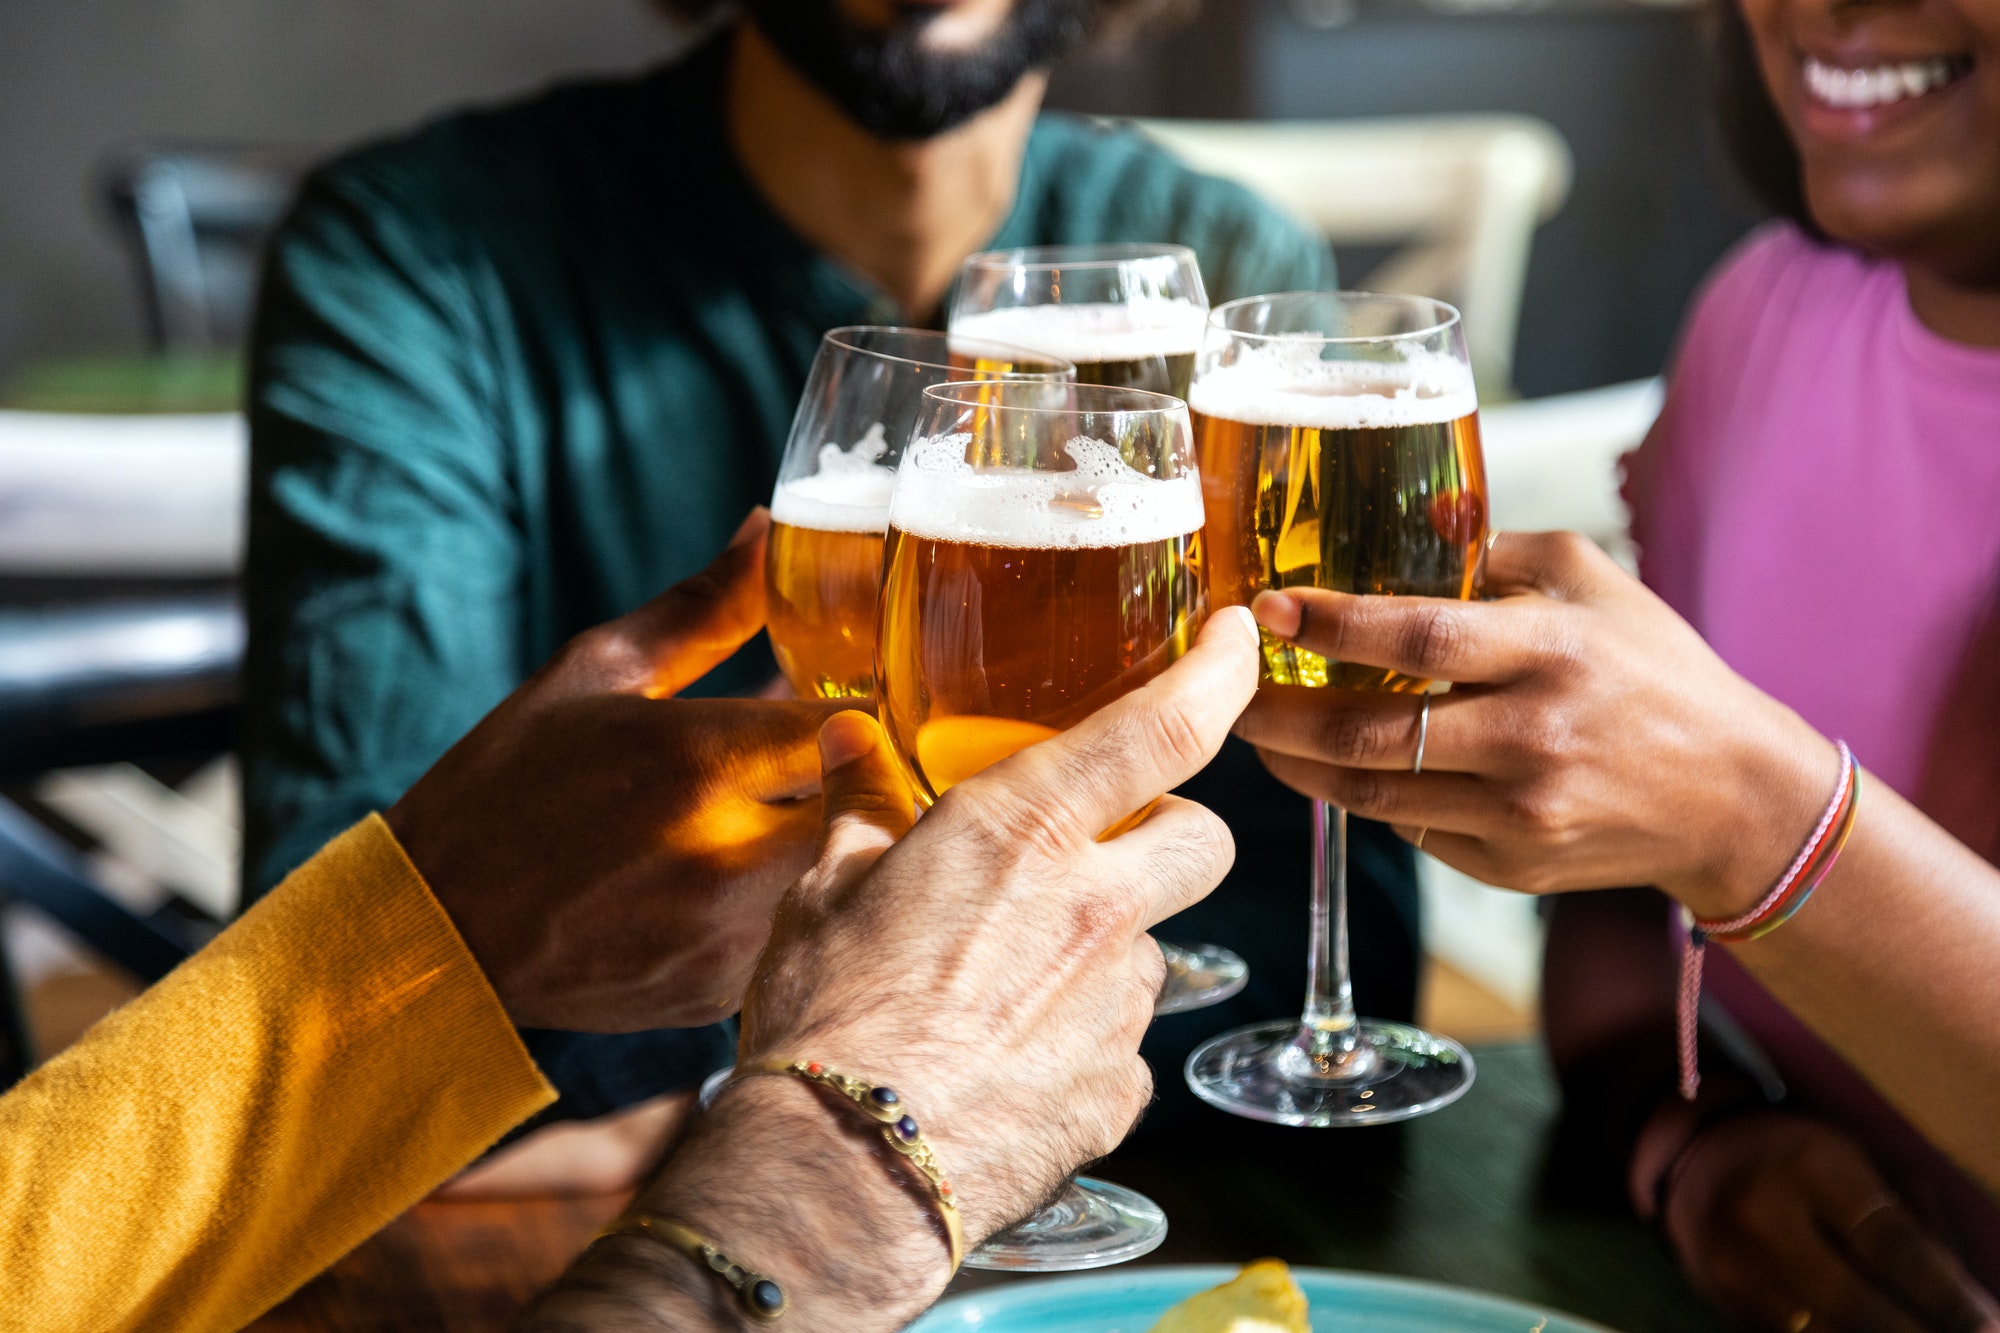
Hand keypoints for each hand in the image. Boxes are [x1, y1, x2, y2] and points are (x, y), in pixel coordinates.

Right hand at [385, 510, 843, 1031]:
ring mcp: (727, 935)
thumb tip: (769, 529)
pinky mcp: (723, 991)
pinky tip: (749, 871)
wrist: (433, 935)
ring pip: (845, 875)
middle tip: (857, 752)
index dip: (878, 704)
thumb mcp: (594, 674)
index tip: (869, 692)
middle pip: (873, 809)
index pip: (856, 724)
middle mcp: (723, 856)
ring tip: (800, 809)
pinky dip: (794, 895)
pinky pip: (800, 929)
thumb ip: (704, 607)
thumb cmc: (506, 787)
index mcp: (695, 761)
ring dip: (842, 837)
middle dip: (875, 775)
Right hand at [739, 602, 1260, 1240]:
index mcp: (1025, 830)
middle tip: (1104, 845)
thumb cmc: (826, 1019)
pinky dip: (1084, 1041)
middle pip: (1203, 838)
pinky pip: (1124, 1048)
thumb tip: (848, 736)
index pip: (1168, 726)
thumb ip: (860, 803)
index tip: (1237, 640)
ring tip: (1013, 976)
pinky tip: (1011, 1057)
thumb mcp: (824, 889)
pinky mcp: (1117, 1090)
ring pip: (1155, 945)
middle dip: (1170, 831)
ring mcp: (1117, 1005)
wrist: (841, 1171)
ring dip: (1109, 945)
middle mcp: (1095, 906)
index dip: (1220, 671)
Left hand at [1232, 531, 1836, 918]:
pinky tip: (1336, 770)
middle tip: (1226, 689)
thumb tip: (1416, 518)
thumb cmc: (1657, 673)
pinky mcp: (1512, 866)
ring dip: (1301, 764)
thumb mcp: (1595, 581)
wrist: (1734, 797)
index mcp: (1550, 650)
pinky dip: (1364, 798)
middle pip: (1372, 730)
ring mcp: (1520, 812)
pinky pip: (1410, 828)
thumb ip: (1498, 548)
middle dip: (1280, 712)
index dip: (1331, 623)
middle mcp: (1533, 736)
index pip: (1417, 635)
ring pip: (1373, 792)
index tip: (1267, 609)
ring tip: (1257, 733)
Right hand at [1663, 1112, 1999, 1332]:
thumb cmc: (1802, 1156)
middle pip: (1857, 1307)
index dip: (1948, 1297)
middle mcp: (1763, 1218)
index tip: (1988, 1325)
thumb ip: (1920, 1220)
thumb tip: (1965, 1300)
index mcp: (1809, 1168)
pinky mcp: (1725, 1306)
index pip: (1891, 1246)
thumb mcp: (1866, 1160)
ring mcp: (1735, 1270)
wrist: (1697, 1159)